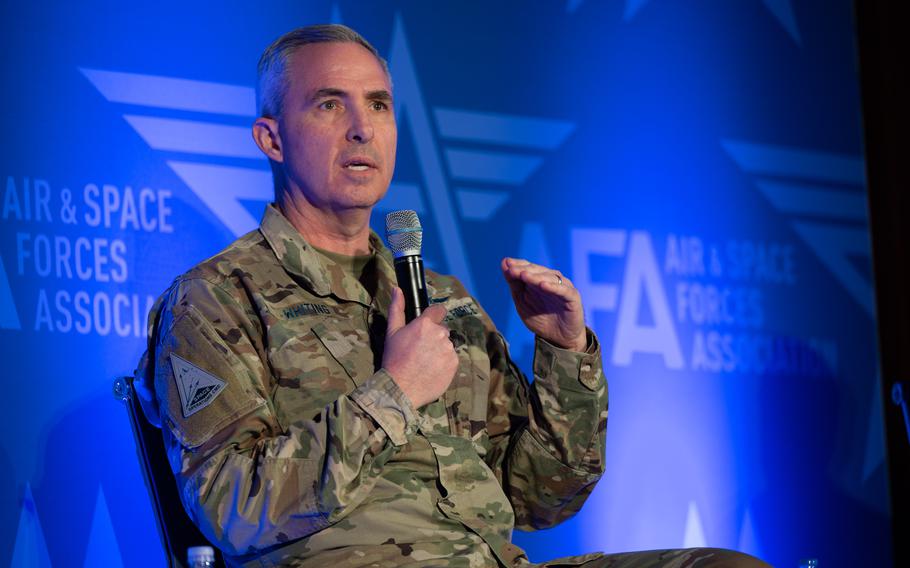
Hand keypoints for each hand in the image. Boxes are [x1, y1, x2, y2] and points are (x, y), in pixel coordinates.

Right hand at [382, 287, 458, 407]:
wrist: (400, 388)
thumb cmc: (393, 359)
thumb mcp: (392, 332)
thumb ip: (397, 308)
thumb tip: (397, 288)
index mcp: (425, 323)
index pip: (439, 311)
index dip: (433, 317)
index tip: (427, 326)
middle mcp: (440, 334)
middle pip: (443, 330)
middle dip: (435, 336)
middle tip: (420, 350)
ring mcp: (449, 349)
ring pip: (447, 345)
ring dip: (440, 350)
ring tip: (425, 362)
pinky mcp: (454, 364)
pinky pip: (452, 358)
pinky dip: (444, 363)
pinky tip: (431, 370)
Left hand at [502, 258, 586, 351]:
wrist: (559, 338)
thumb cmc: (541, 319)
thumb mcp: (522, 302)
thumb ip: (514, 284)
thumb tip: (504, 263)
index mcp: (539, 280)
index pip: (528, 267)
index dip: (518, 264)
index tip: (506, 264)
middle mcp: (552, 280)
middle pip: (538, 271)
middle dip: (524, 270)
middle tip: (511, 270)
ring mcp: (563, 287)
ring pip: (550, 278)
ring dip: (536, 276)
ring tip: (523, 275)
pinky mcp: (573, 297)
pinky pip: (563, 290)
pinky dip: (553, 287)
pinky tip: (543, 285)